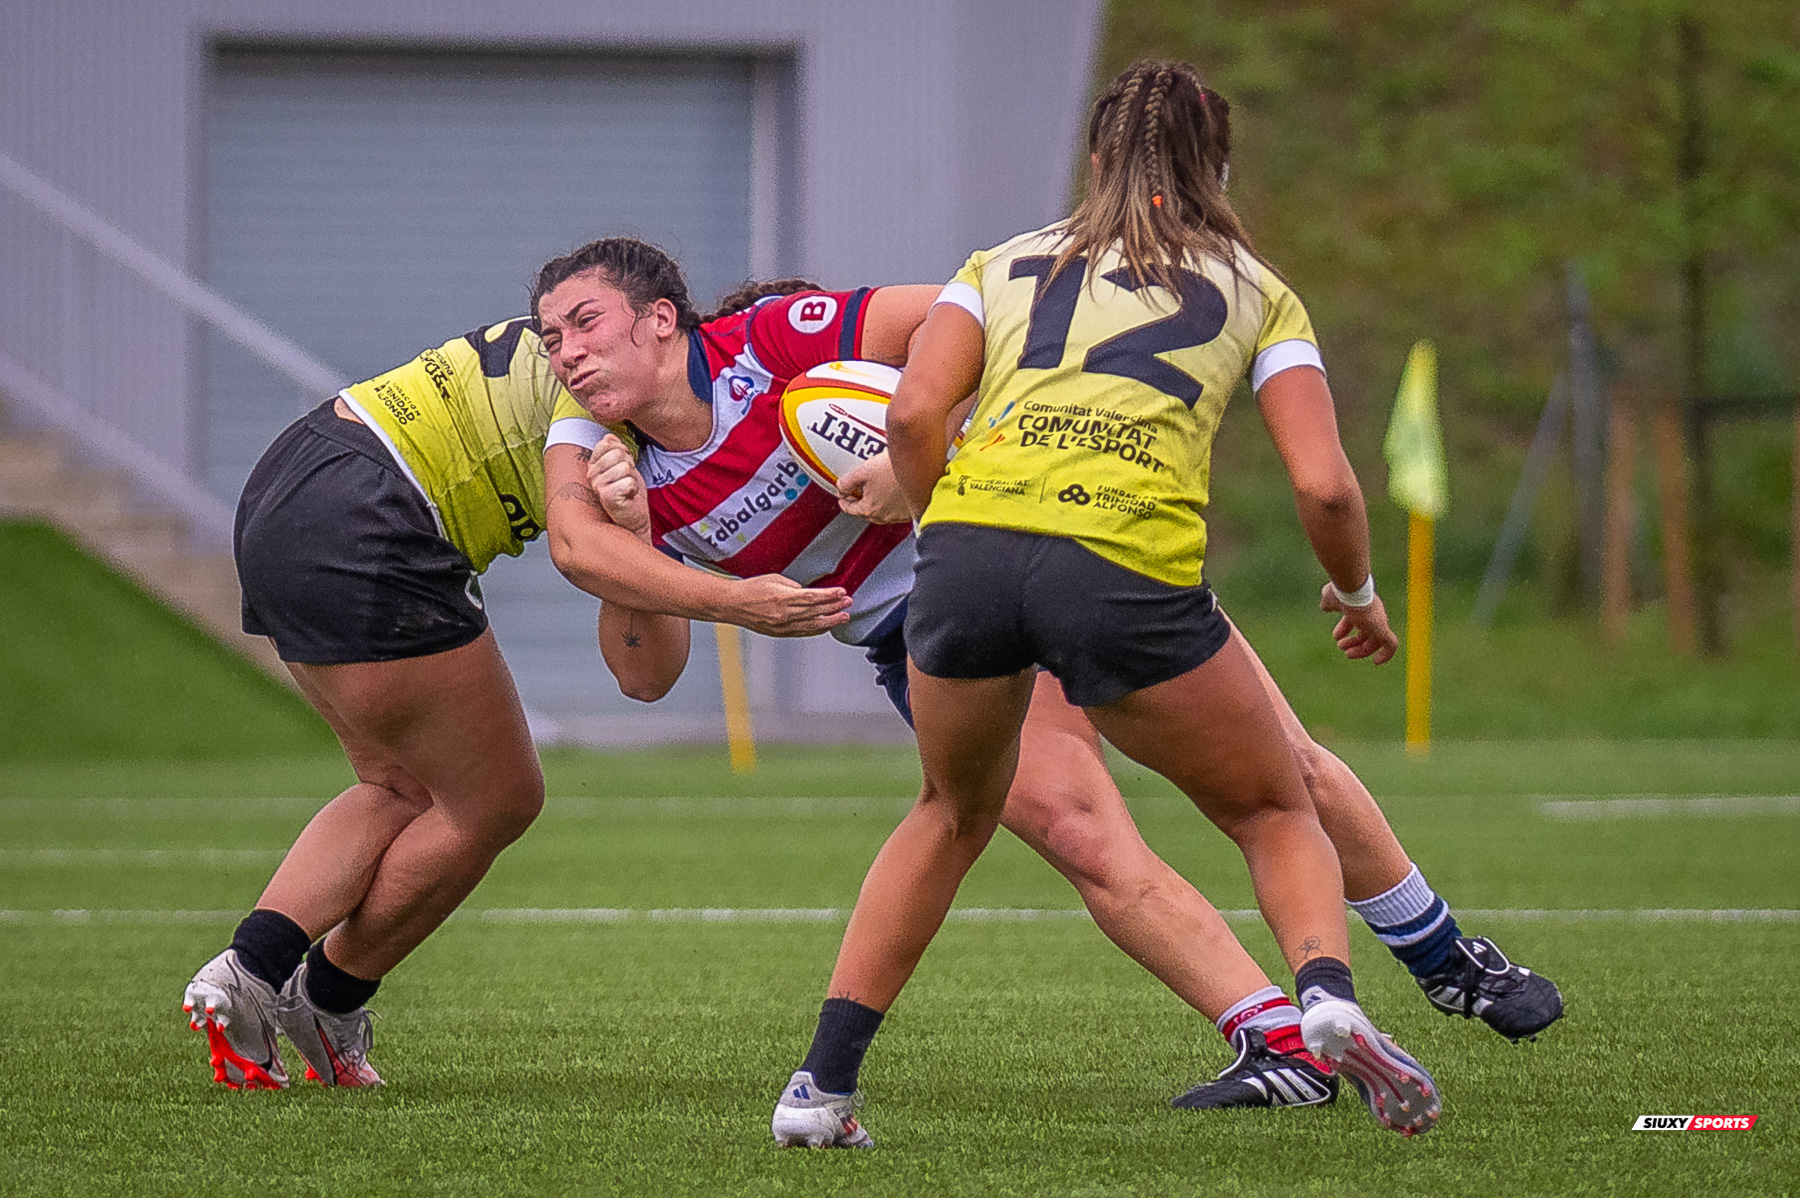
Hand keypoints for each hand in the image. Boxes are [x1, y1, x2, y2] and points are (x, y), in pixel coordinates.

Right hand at [585, 434, 649, 539]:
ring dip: (632, 479)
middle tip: (626, 481)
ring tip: (626, 490)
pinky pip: (629, 481)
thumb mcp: (623, 466)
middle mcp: (591, 474)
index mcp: (593, 465)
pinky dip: (633, 489)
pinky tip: (627, 497)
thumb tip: (609, 437)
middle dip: (629, 466)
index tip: (623, 468)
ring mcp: (597, 486)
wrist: (633, 519)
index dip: (623, 452)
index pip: (607, 443)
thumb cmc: (628, 494)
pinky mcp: (606, 496)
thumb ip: (616, 450)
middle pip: (618, 453)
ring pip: (625, 467)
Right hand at [725, 574, 853, 637]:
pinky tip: (826, 626)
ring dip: (830, 621)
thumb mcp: (774, 579)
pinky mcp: (779, 633)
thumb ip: (793, 586)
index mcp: (782, 598)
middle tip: (848, 604)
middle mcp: (783, 614)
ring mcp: (782, 626)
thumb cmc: (750, 589)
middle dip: (835, 608)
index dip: (830, 596)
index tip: (842, 593)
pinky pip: (803, 633)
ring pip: (812, 626)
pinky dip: (816, 630)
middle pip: (816, 612)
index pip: (812, 597)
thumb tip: (808, 592)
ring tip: (843, 617)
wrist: (731, 604)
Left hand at [836, 452, 912, 523]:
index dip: (844, 502)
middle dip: (859, 504)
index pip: (851, 510)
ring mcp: (900, 514)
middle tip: (856, 494)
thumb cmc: (895, 469)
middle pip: (866, 513)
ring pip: (882, 512)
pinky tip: (893, 490)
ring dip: (876, 503)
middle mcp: (885, 516)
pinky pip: (897, 509)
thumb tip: (841, 488)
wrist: (922, 466)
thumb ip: (847, 482)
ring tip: (875, 490)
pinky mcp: (912, 509)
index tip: (842, 498)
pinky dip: (891, 503)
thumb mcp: (863, 471)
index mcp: (871, 509)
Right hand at [1320, 582, 1397, 664]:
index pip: (1357, 620)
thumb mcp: (1330, 598)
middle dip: (1353, 642)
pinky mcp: (1382, 629)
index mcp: (1361, 606)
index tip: (1336, 636)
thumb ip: (1329, 603)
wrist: (1351, 588)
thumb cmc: (1340, 592)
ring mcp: (1378, 622)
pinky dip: (1386, 655)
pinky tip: (1377, 662)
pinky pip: (1390, 645)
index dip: (1346, 628)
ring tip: (1348, 654)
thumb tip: (1325, 607)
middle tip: (1341, 647)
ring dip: (1361, 650)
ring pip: (1375, 641)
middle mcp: (1373, 614)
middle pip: (1366, 632)